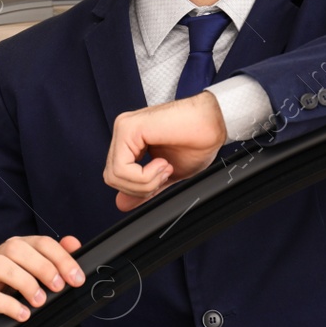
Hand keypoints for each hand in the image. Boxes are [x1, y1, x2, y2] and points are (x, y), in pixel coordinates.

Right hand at [0, 234, 84, 326]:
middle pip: (15, 247)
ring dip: (24, 282)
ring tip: (39, 301)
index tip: (76, 277)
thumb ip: (56, 260)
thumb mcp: (40, 279)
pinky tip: (23, 314)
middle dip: (42, 267)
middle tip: (58, 287)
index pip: (39, 242)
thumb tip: (73, 243)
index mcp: (15, 249)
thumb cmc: (18, 297)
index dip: (61, 258)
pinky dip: (7, 305)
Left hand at [104, 91, 226, 211]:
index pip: (115, 176)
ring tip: (166, 166)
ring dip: (145, 181)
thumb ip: (144, 187)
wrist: (214, 123)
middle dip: (141, 187)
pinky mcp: (128, 128)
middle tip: (166, 173)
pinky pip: (121, 168)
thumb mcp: (166, 174)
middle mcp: (123, 132)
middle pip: (111, 177)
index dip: (139, 188)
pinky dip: (144, 175)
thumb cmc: (197, 141)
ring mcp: (124, 128)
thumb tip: (121, 204)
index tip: (164, 177)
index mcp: (130, 141)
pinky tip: (163, 162)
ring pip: (114, 175)